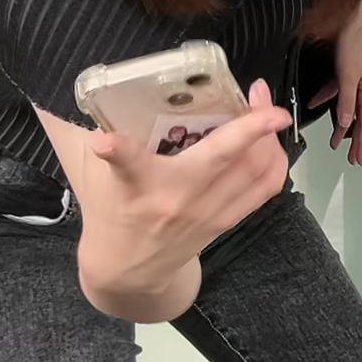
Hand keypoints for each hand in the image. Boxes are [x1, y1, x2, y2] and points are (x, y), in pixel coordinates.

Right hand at [76, 79, 291, 304]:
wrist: (126, 271)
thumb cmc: (111, 210)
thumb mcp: (96, 175)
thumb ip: (103, 134)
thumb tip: (88, 90)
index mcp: (134, 184)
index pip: (123, 164)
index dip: (114, 150)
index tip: (104, 142)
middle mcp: (174, 200)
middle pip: (220, 160)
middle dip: (249, 125)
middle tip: (258, 91)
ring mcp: (205, 214)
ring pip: (253, 173)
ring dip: (268, 139)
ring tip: (266, 109)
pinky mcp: (224, 223)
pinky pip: (263, 191)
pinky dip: (274, 164)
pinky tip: (272, 142)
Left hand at [309, 6, 361, 165]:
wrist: (355, 16)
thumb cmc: (356, 43)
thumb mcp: (348, 75)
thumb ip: (346, 100)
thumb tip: (345, 124)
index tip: (358, 161)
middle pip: (360, 120)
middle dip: (355, 140)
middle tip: (350, 159)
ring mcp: (356, 80)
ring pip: (348, 109)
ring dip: (341, 125)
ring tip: (334, 141)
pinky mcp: (347, 71)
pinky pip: (338, 92)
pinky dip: (328, 99)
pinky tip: (315, 104)